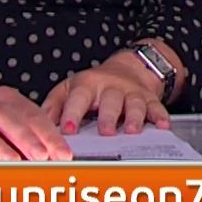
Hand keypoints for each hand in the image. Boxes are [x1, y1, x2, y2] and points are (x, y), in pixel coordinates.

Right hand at [0, 86, 71, 161]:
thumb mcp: (7, 120)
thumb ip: (30, 134)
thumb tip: (56, 156)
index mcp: (5, 99)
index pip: (32, 115)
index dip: (49, 135)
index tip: (63, 154)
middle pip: (7, 117)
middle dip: (27, 138)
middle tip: (43, 157)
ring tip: (14, 162)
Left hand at [43, 53, 171, 136]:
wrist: (126, 68)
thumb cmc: (93, 85)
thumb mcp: (69, 88)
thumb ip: (53, 105)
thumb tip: (39, 124)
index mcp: (87, 84)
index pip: (79, 98)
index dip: (73, 113)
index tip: (68, 129)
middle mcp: (111, 87)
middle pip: (110, 100)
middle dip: (108, 117)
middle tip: (105, 132)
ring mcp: (132, 92)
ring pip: (135, 104)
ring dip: (134, 118)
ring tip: (132, 131)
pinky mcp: (149, 98)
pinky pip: (157, 106)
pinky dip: (160, 116)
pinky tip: (162, 126)